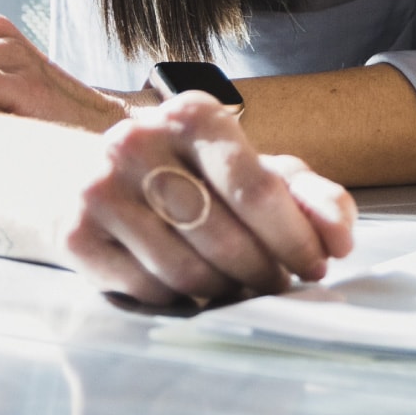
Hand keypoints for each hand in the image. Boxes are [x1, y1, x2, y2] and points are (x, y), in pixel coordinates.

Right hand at [55, 94, 353, 305]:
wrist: (87, 170)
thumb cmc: (189, 171)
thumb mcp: (253, 167)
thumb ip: (309, 195)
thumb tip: (341, 238)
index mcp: (193, 114)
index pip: (255, 187)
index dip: (295, 236)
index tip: (319, 264)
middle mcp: (138, 143)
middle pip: (222, 233)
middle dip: (264, 269)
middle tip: (281, 282)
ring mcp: (99, 189)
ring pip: (184, 268)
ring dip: (226, 288)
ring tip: (241, 285)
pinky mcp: (74, 235)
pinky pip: (146, 289)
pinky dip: (181, 300)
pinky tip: (194, 289)